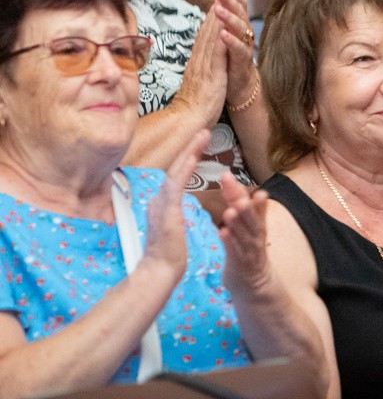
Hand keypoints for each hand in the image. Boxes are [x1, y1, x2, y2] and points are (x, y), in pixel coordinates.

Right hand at [142, 129, 209, 279]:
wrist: (159, 271)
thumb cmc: (167, 256)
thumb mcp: (171, 230)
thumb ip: (170, 217)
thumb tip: (171, 211)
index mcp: (162, 205)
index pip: (176, 176)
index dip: (187, 160)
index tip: (197, 147)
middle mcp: (158, 200)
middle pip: (175, 168)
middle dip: (189, 149)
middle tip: (204, 132)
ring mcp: (161, 203)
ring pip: (176, 170)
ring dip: (190, 151)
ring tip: (203, 135)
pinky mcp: (167, 209)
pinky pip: (177, 182)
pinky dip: (186, 167)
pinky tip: (194, 155)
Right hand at [172, 8, 228, 126]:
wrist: (188, 121)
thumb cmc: (195, 109)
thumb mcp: (199, 86)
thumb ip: (199, 75)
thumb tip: (200, 69)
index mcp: (196, 65)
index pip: (203, 39)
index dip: (208, 22)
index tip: (214, 6)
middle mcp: (198, 62)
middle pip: (205, 34)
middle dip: (212, 14)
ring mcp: (204, 67)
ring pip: (210, 38)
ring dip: (215, 19)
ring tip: (221, 1)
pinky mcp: (212, 74)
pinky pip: (216, 52)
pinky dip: (219, 36)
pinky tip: (224, 25)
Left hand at [212, 0, 255, 101]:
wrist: (238, 88)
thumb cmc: (229, 61)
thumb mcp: (226, 38)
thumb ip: (222, 22)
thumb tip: (215, 3)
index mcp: (239, 28)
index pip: (239, 6)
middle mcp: (245, 35)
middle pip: (240, 13)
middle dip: (231, 1)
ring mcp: (245, 48)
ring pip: (240, 29)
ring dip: (229, 18)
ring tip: (219, 9)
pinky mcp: (242, 62)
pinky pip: (238, 50)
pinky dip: (231, 41)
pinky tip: (223, 34)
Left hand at [217, 172, 272, 296]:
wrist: (255, 282)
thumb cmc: (246, 247)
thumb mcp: (245, 222)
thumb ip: (236, 201)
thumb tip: (228, 177)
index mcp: (256, 222)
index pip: (250, 204)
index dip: (239, 191)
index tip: (228, 176)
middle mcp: (255, 234)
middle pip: (252, 219)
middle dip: (246, 207)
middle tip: (241, 197)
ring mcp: (249, 249)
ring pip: (245, 235)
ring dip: (238, 224)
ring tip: (230, 211)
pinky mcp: (241, 263)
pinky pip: (236, 252)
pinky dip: (230, 242)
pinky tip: (223, 233)